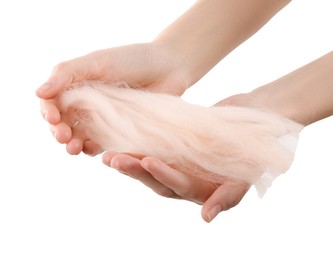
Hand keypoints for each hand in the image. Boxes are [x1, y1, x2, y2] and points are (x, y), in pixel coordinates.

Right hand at [36, 43, 189, 154]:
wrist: (169, 68)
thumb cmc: (133, 60)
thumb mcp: (97, 62)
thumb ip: (67, 74)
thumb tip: (38, 92)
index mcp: (76, 86)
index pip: (52, 103)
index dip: (48, 112)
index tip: (53, 118)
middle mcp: (86, 104)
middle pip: (63, 124)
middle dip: (59, 132)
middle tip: (63, 137)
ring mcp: (102, 119)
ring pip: (80, 137)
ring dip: (73, 145)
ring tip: (74, 148)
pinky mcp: (119, 132)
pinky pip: (102, 144)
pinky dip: (95, 149)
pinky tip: (93, 150)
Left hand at [102, 94, 259, 222]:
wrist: (254, 120)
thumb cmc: (255, 150)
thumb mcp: (246, 176)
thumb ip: (227, 197)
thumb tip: (207, 218)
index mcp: (201, 189)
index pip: (177, 184)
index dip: (163, 175)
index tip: (147, 161)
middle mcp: (185, 178)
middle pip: (156, 178)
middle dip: (134, 169)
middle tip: (112, 159)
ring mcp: (179, 162)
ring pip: (149, 164)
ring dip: (130, 159)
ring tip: (108, 154)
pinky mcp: (175, 145)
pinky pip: (154, 146)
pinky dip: (138, 143)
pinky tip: (122, 137)